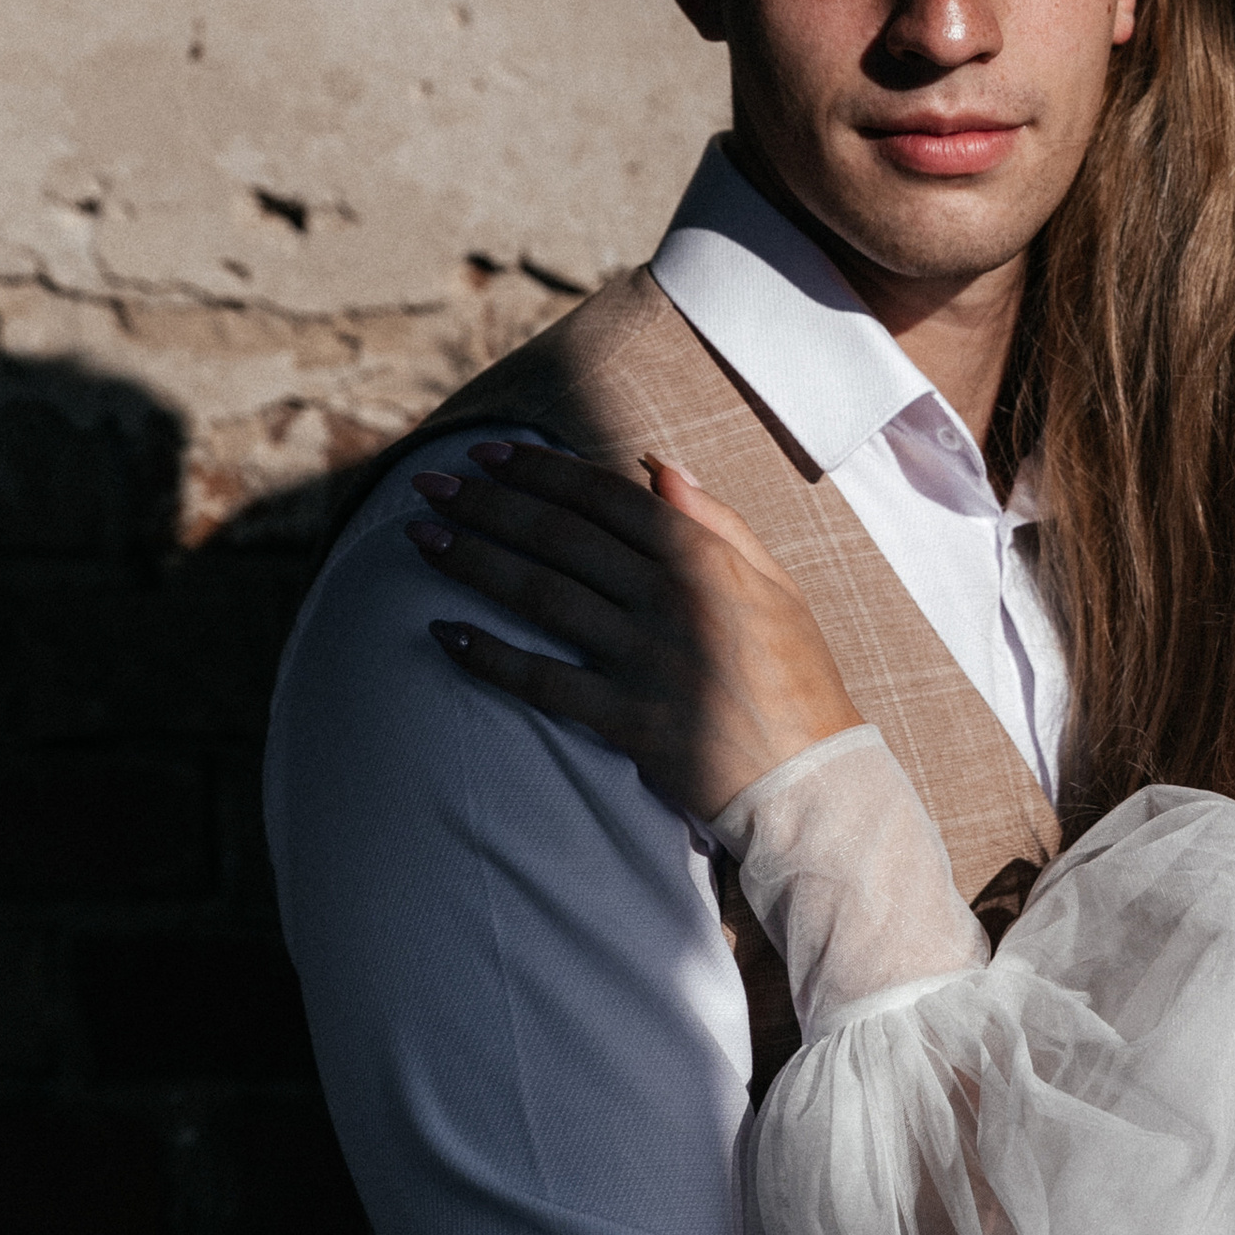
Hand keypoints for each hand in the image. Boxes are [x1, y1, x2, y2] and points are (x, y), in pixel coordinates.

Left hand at [407, 441, 862, 819]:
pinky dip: (490, 657)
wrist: (813, 781)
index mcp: (706, 559)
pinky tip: (443, 634)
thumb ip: (718, 522)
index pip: (606, 497)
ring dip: (474, 561)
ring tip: (421, 539)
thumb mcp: (776, 585)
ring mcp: (646, 661)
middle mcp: (671, 600)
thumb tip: (655, 465)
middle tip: (428, 484)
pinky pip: (543, 682)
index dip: (539, 470)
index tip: (488, 454)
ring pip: (541, 596)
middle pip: (560, 538)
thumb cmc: (797, 678)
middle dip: (487, 503)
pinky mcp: (628, 721)